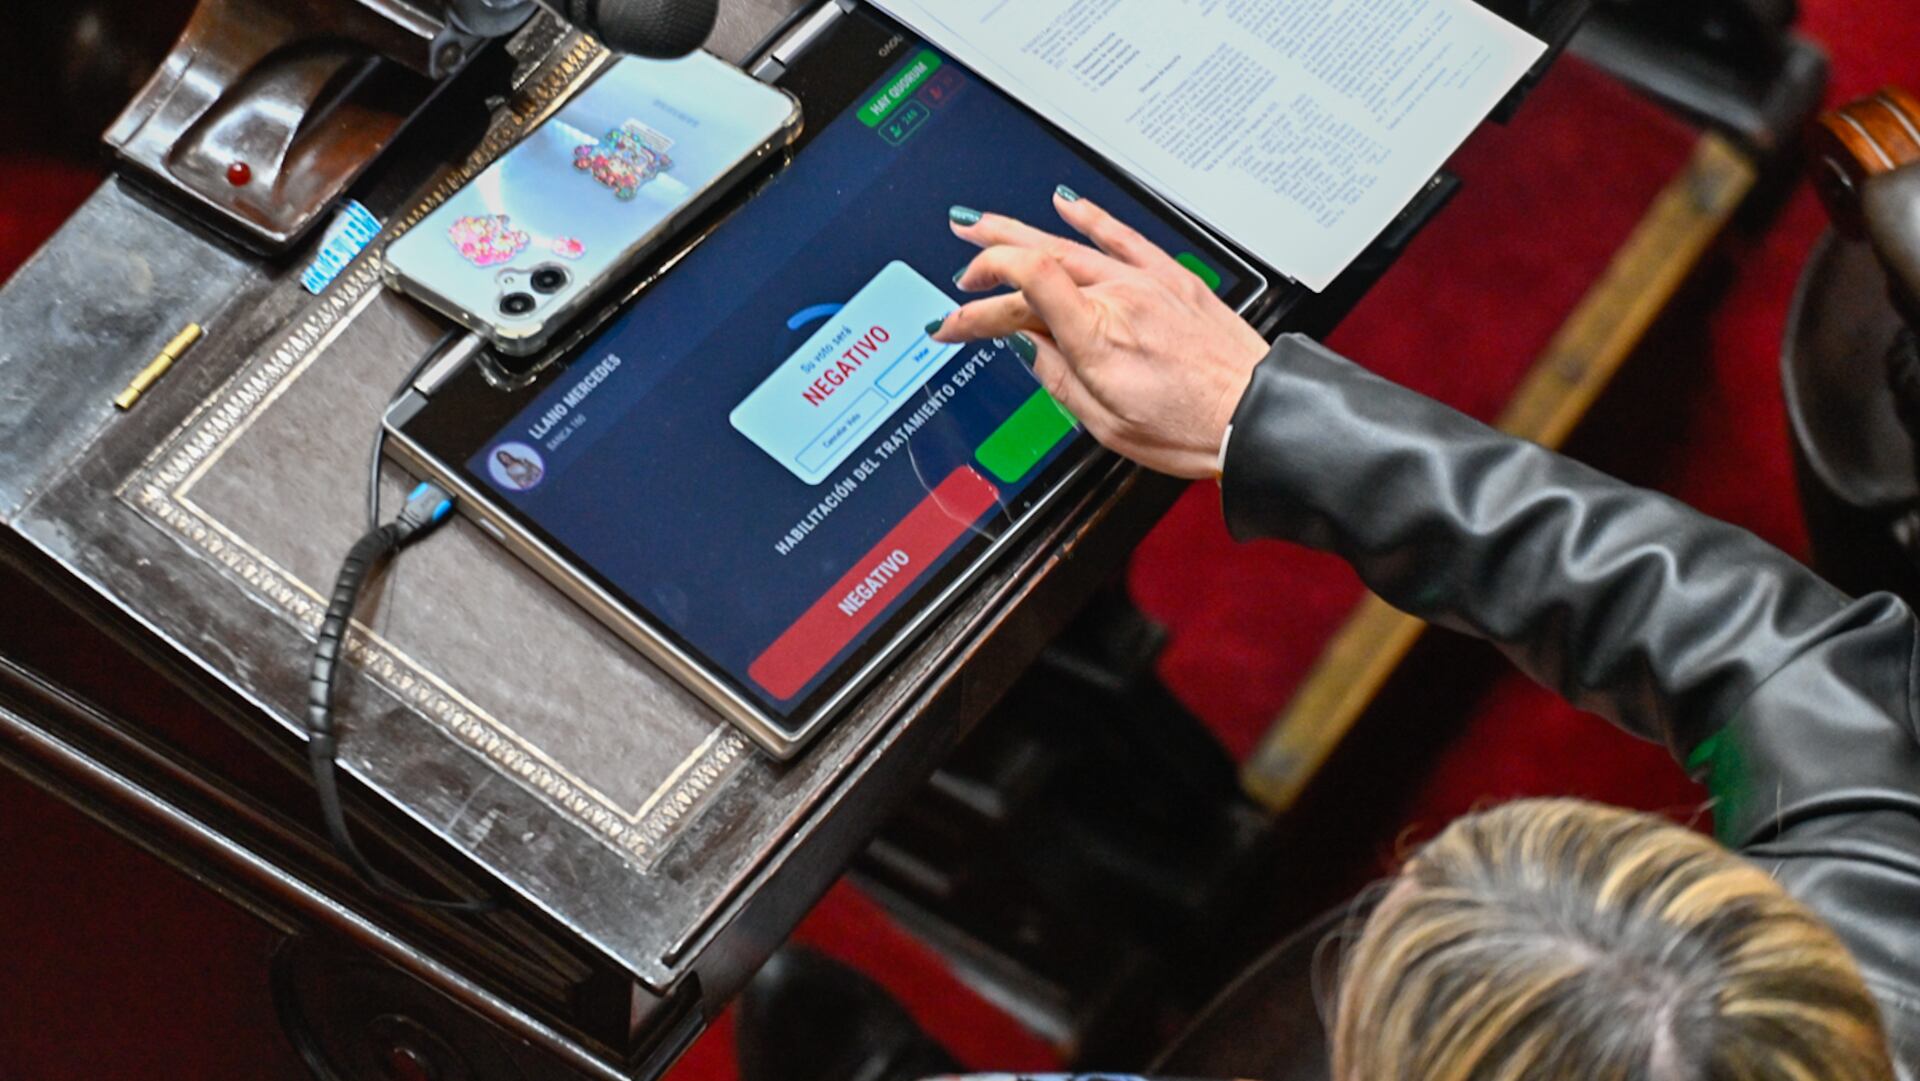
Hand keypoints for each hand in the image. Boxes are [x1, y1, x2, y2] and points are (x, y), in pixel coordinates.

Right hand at [930, 189, 1271, 478]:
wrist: (1255, 414)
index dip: (978, 306)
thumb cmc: (1191, 426)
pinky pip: (1123, 235)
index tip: (954, 322)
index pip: (1021, 296)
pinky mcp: (1171, 279)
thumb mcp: (1106, 422)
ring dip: (1021, 232)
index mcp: (1096, 339)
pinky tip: (1065, 203)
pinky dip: (1091, 216)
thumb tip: (1031, 350)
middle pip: (1038, 262)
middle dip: (988, 260)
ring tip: (984, 226)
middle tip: (959, 269)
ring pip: (1071, 245)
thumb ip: (1059, 379)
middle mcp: (1119, 301)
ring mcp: (1145, 284)